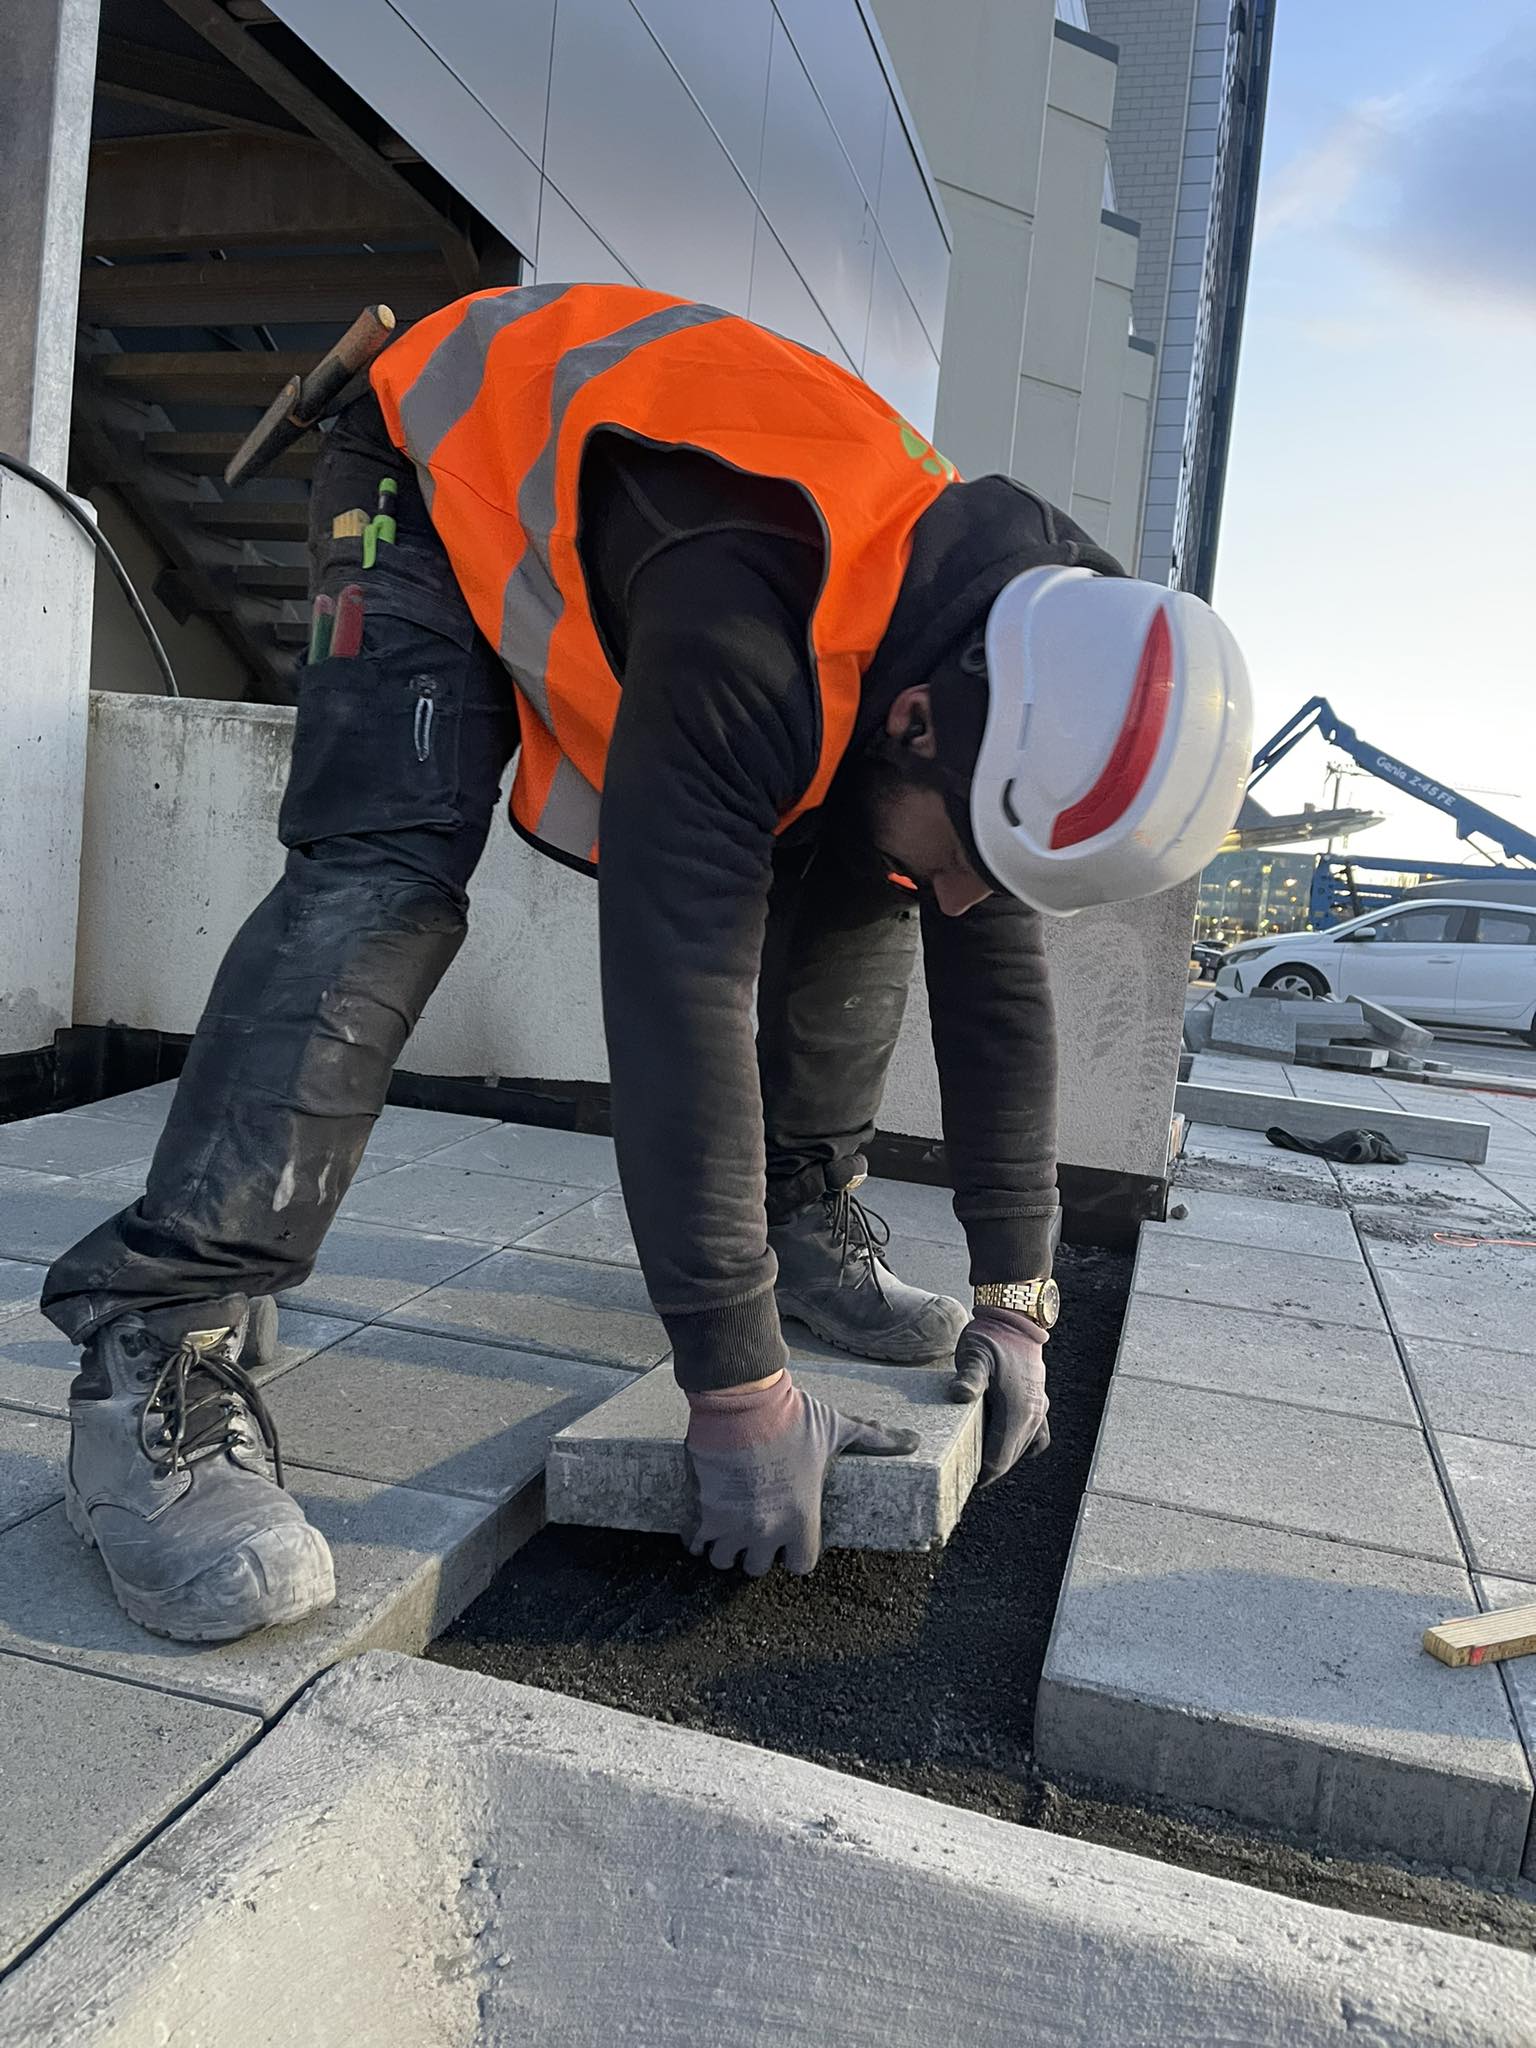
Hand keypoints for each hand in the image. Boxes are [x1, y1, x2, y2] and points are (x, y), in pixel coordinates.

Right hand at [684, 1371, 917, 1575]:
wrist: (743, 1399)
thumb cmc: (792, 1416)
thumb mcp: (837, 1429)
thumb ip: (874, 1440)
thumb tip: (912, 1441)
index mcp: (802, 1518)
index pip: (801, 1564)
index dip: (794, 1552)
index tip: (788, 1538)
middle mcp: (768, 1530)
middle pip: (758, 1568)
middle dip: (756, 1551)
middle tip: (753, 1528)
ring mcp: (733, 1525)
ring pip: (724, 1561)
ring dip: (724, 1547)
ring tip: (725, 1526)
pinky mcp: (704, 1513)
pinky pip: (695, 1545)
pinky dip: (696, 1538)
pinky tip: (700, 1523)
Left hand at [948, 1308, 1048, 1483]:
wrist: (1016, 1319)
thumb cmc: (991, 1337)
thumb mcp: (973, 1355)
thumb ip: (968, 1378)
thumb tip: (959, 1395)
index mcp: (1017, 1411)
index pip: (999, 1461)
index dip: (980, 1475)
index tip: (960, 1479)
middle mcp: (1032, 1415)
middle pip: (1009, 1458)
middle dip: (987, 1469)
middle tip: (961, 1471)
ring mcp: (1039, 1409)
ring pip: (1022, 1448)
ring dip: (1002, 1455)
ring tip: (976, 1456)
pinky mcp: (1040, 1402)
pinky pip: (1037, 1435)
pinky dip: (1022, 1443)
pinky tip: (1004, 1439)